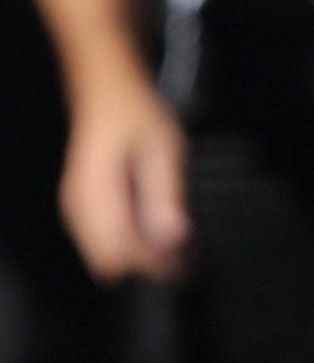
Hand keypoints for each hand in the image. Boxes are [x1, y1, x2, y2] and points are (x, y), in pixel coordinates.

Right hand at [59, 76, 188, 282]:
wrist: (108, 96)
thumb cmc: (135, 117)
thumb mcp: (163, 151)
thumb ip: (165, 195)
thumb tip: (173, 236)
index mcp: (94, 196)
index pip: (118, 252)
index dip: (152, 264)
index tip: (185, 265)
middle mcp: (79, 210)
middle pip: (109, 261)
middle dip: (146, 266)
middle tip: (186, 261)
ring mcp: (78, 211)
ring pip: (105, 255)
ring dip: (140, 257)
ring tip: (178, 252)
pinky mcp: (85, 209)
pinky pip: (104, 241)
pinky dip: (131, 245)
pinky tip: (158, 236)